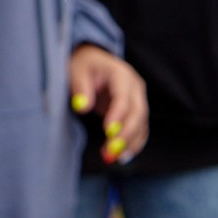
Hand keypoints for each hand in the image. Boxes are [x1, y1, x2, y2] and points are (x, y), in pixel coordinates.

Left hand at [68, 45, 147, 164]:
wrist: (93, 60)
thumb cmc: (83, 65)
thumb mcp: (76, 70)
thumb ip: (80, 87)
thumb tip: (82, 107)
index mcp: (121, 73)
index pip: (123, 97)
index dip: (117, 115)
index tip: (108, 131)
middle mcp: (135, 86)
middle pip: (137, 113)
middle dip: (125, 134)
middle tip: (111, 151)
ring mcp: (138, 98)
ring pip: (141, 123)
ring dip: (129, 142)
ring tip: (113, 157)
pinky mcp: (136, 109)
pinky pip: (140, 128)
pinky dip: (133, 142)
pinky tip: (123, 155)